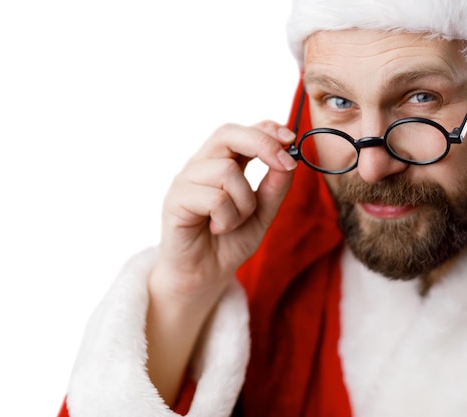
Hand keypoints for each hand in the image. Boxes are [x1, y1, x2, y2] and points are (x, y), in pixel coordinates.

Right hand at [152, 120, 296, 299]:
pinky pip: (216, 199)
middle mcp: (201, 165)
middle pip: (228, 133)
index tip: (291, 139)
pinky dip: (228, 218)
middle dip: (262, 144)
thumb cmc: (230, 241)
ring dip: (244, 202)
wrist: (206, 276)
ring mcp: (186, 180)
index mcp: (222, 163)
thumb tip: (290, 160)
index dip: (266, 129)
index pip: (242, 131)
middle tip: (284, 164)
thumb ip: (275, 186)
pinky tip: (218, 228)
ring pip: (227, 171)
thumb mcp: (263, 212)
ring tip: (234, 221)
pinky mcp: (175, 200)